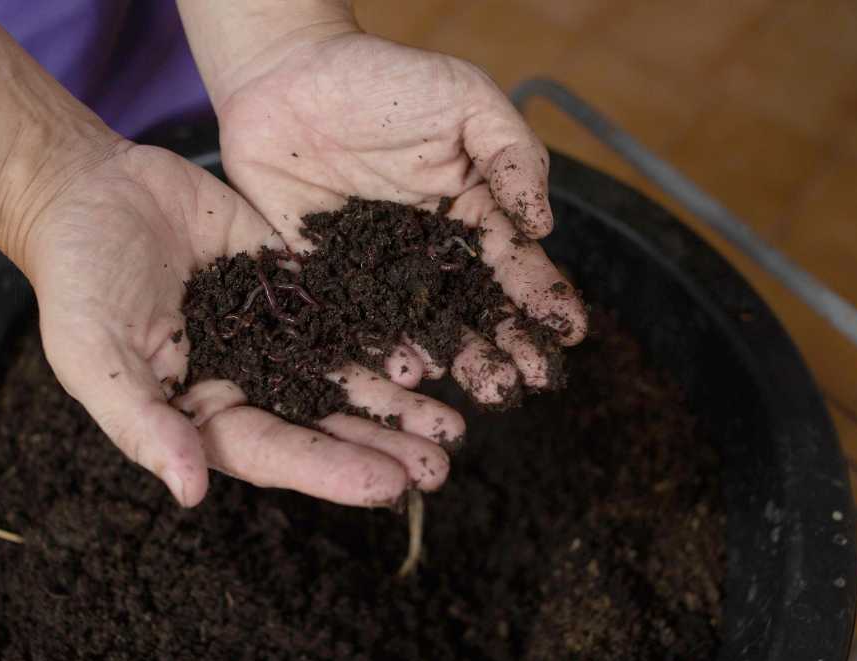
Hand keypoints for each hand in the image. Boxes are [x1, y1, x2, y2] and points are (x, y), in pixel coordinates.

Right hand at [16, 142, 462, 507]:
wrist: (93, 190)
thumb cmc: (79, 278)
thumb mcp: (94, 354)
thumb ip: (142, 421)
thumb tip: (190, 491)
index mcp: (203, 412)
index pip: (274, 451)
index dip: (330, 470)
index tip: (387, 486)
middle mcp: (249, 381)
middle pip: (325, 422)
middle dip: (381, 445)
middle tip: (441, 466)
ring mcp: (277, 333)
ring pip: (346, 373)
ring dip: (396, 400)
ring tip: (452, 423)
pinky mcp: (295, 283)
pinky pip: (348, 311)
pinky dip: (386, 330)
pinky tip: (431, 348)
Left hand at [212, 31, 588, 402]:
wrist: (286, 76)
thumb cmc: (384, 79)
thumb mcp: (465, 98)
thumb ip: (511, 155)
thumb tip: (543, 225)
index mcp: (472, 214)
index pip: (514, 263)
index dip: (543, 297)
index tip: (570, 332)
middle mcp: (430, 255)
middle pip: (474, 310)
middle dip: (507, 346)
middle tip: (529, 381)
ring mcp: (379, 274)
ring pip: (423, 327)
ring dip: (457, 361)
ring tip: (486, 389)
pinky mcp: (327, 282)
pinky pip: (357, 324)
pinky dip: (382, 350)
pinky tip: (410, 372)